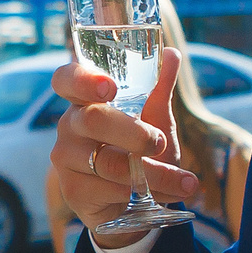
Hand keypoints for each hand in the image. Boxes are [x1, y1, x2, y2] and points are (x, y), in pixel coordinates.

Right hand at [49, 47, 197, 243]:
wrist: (133, 199)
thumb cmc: (138, 150)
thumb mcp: (154, 118)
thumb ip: (159, 88)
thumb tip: (171, 53)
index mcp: (84, 99)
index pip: (66, 79)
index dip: (83, 80)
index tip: (111, 88)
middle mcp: (69, 125)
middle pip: (93, 120)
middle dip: (134, 133)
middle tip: (160, 143)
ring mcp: (66, 159)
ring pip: (108, 163)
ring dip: (154, 173)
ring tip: (185, 181)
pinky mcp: (73, 191)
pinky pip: (111, 190)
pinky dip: (146, 193)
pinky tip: (167, 195)